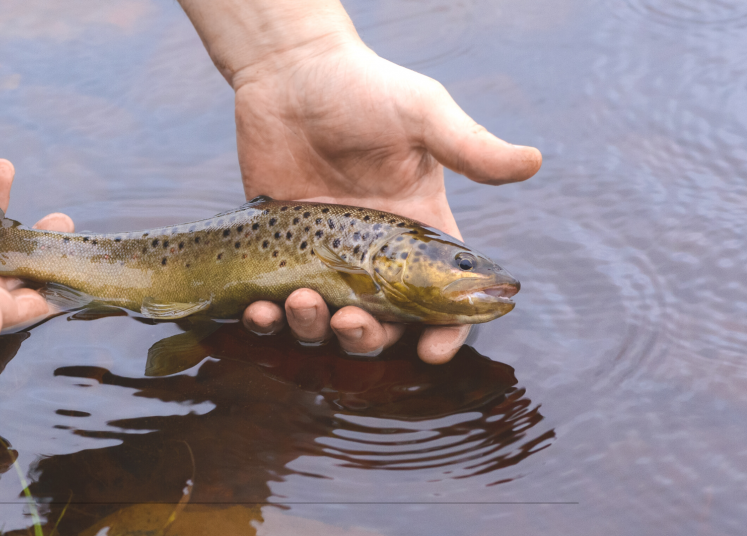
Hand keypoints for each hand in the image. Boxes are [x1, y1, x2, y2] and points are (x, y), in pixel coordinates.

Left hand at [234, 40, 540, 362]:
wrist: (290, 70)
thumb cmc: (363, 88)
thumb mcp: (423, 114)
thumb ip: (470, 145)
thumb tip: (533, 162)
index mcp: (415, 229)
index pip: (439, 296)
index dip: (443, 331)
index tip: (431, 353)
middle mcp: (371, 252)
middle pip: (380, 323)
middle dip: (367, 338)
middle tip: (349, 321)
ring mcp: (322, 253)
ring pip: (323, 322)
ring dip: (312, 329)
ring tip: (300, 302)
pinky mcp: (277, 247)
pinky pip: (271, 300)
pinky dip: (265, 317)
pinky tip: (257, 309)